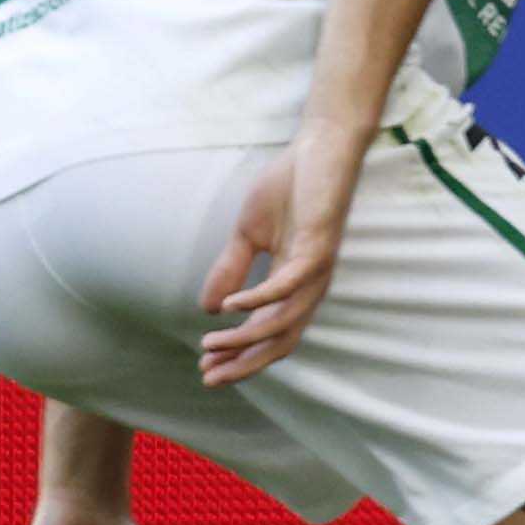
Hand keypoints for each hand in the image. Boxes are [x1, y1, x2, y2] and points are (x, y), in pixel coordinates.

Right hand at [198, 127, 362, 384]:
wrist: (318, 148)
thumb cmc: (288, 188)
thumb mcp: (248, 235)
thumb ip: (230, 270)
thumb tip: (210, 309)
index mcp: (293, 283)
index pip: (269, 331)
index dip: (239, 354)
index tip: (205, 367)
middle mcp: (309, 283)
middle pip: (280, 339)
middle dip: (244, 362)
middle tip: (208, 376)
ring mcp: (317, 267)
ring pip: (283, 320)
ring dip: (245, 337)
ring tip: (211, 344)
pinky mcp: (319, 246)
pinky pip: (289, 284)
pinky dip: (260, 299)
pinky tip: (231, 306)